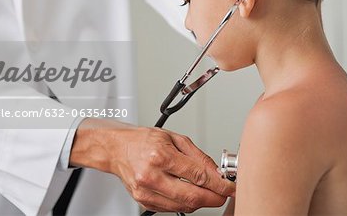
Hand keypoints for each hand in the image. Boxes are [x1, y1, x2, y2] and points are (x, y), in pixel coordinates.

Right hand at [70, 119, 235, 212]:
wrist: (117, 148)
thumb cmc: (143, 140)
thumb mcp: (174, 138)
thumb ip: (198, 156)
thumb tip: (217, 171)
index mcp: (160, 156)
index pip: (197, 176)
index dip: (219, 184)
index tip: (230, 186)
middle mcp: (151, 176)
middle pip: (192, 197)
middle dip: (214, 198)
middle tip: (224, 194)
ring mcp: (146, 192)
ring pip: (184, 206)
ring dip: (201, 202)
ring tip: (208, 191)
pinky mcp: (143, 201)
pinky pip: (172, 208)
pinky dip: (186, 203)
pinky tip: (190, 193)